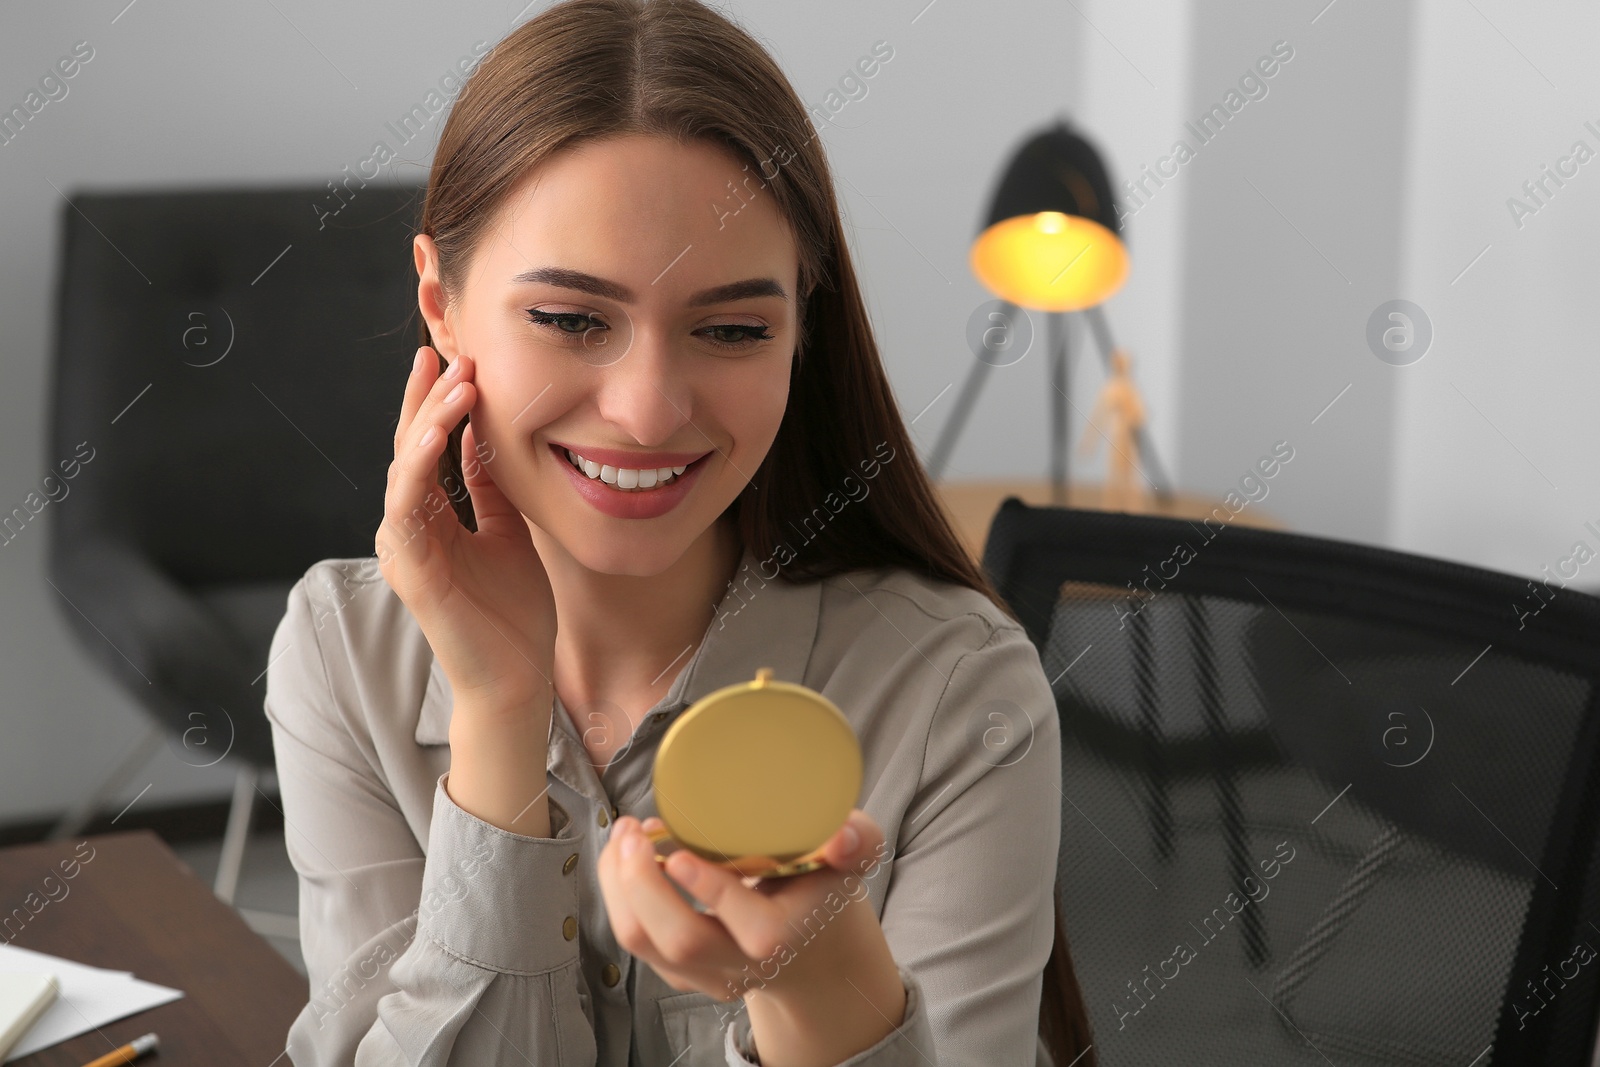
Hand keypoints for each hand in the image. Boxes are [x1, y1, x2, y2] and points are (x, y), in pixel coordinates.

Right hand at [376, 346, 556, 712]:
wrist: (517, 678)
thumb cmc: (513, 612)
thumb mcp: (509, 531)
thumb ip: (491, 487)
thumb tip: (487, 434)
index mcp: (431, 519)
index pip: (428, 448)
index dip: (439, 404)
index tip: (459, 361)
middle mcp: (409, 528)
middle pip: (410, 448)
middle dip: (427, 399)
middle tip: (448, 354)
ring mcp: (404, 548)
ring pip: (405, 469)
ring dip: (428, 422)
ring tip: (455, 385)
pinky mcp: (411, 569)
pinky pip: (406, 507)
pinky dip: (417, 467)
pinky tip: (435, 436)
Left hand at [598, 811, 907, 1064]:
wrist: (812, 947)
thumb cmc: (825, 885)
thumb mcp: (855, 855)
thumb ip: (859, 840)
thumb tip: (842, 837)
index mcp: (789, 937)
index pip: (753, 929)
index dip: (711, 890)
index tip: (680, 851)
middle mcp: (743, 966)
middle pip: (682, 941)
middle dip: (644, 884)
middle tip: (633, 830)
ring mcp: (705, 974)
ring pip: (644, 943)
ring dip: (620, 885)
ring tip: (623, 834)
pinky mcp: (678, 970)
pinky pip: (636, 939)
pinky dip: (619, 893)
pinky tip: (626, 854)